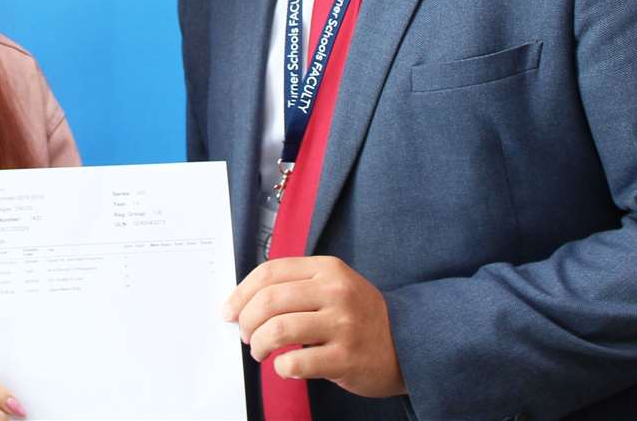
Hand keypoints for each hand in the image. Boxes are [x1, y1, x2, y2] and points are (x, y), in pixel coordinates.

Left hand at [223, 256, 404, 398]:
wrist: (407, 343)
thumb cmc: (359, 315)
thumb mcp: (333, 286)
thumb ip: (296, 286)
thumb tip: (244, 301)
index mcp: (327, 269)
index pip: (270, 272)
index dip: (241, 292)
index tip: (229, 310)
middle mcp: (335, 292)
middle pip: (269, 300)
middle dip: (246, 321)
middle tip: (244, 334)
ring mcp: (342, 325)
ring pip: (278, 330)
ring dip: (258, 345)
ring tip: (260, 351)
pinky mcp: (346, 357)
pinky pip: (297, 361)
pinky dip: (281, 366)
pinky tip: (284, 365)